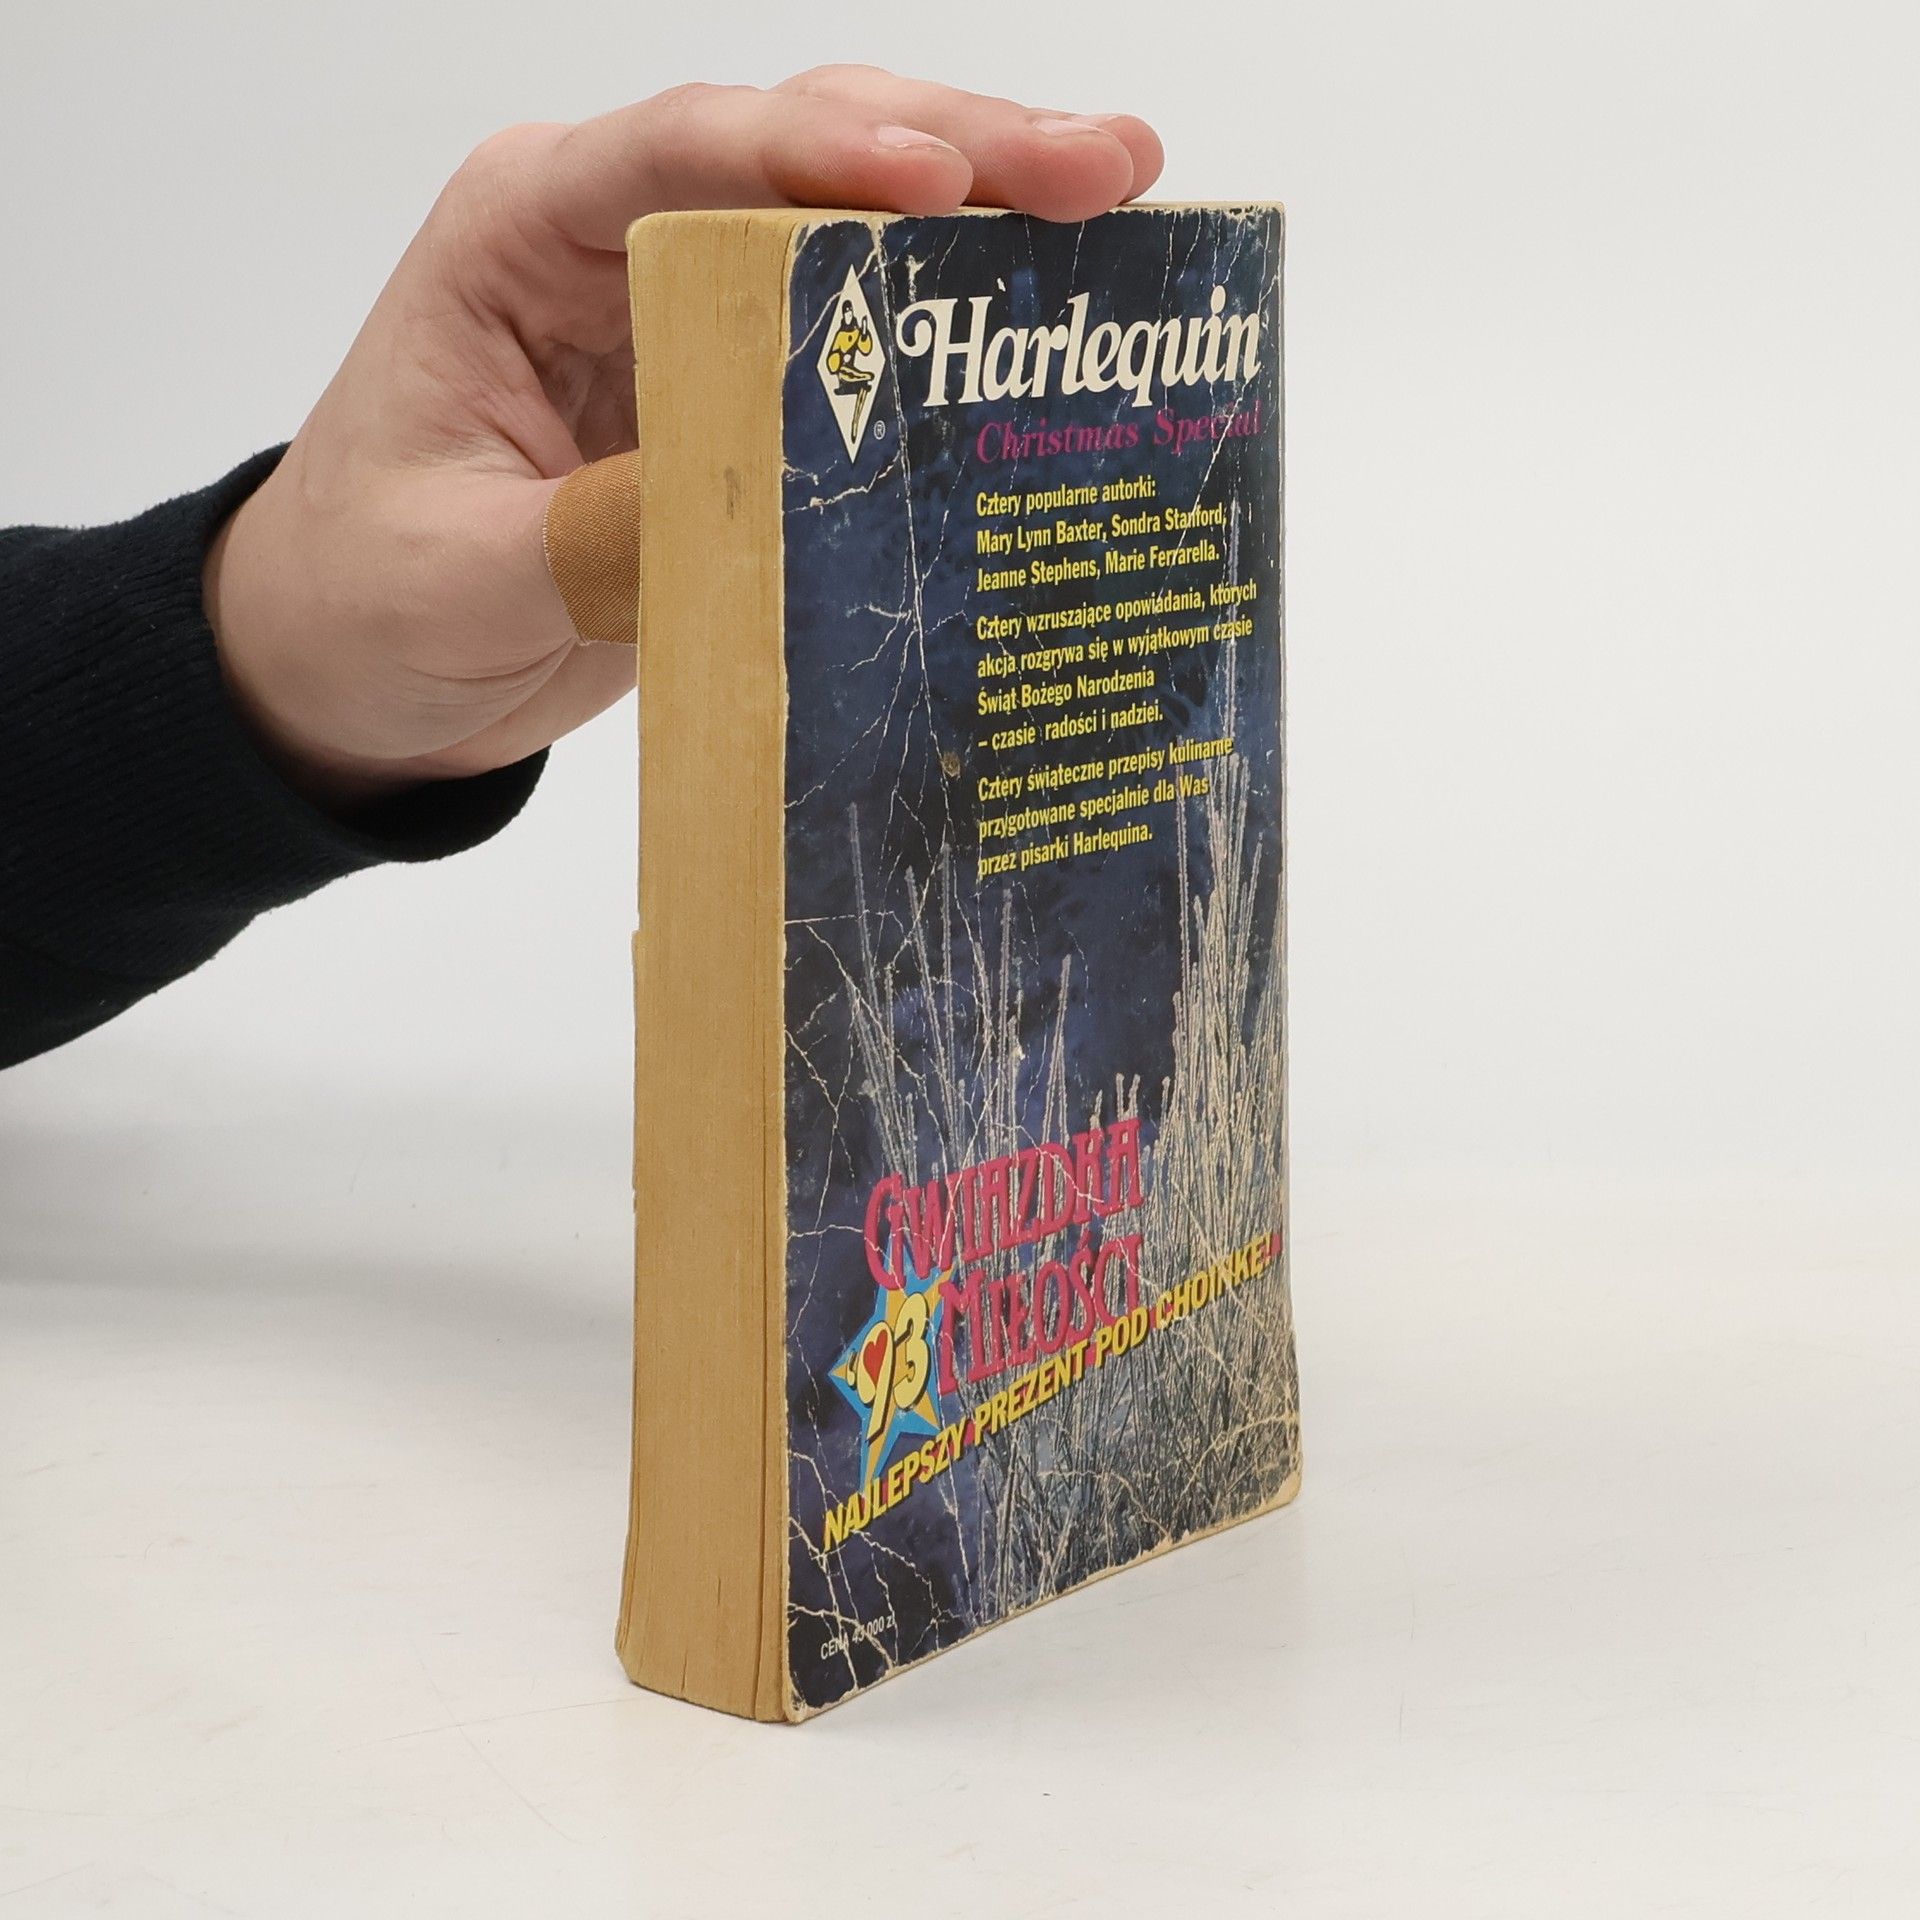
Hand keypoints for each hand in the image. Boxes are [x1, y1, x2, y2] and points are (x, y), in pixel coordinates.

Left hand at [203, 68, 1164, 809]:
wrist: (359, 663)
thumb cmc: (368, 595)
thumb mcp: (463, 575)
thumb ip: (597, 533)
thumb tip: (764, 505)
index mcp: (523, 235)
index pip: (679, 154)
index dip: (815, 156)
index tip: (937, 185)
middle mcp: (617, 239)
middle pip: (799, 150)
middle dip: (957, 150)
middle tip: (1100, 172)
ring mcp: (687, 309)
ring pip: (851, 221)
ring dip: (985, 209)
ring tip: (1119, 199)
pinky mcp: (736, 391)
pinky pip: (857, 337)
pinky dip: (953, 324)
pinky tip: (1048, 314)